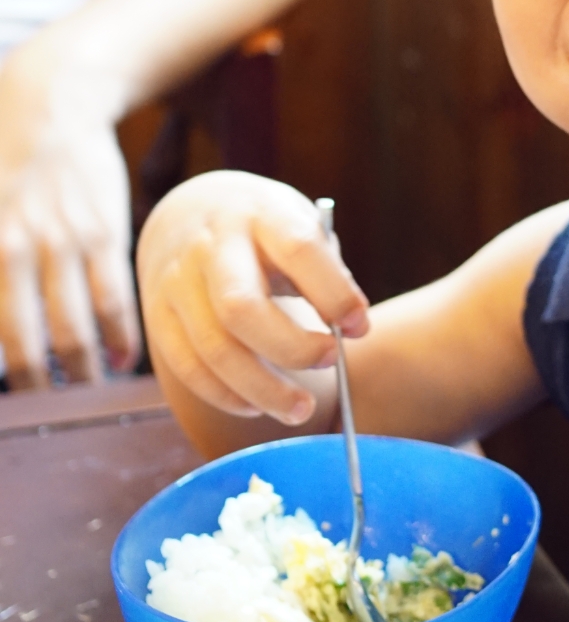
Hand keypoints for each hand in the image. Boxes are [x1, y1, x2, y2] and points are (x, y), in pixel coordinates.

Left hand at [0, 46, 140, 386]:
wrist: (47, 103)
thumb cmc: (1, 162)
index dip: (3, 371)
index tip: (11, 401)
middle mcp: (15, 249)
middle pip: (26, 344)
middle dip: (36, 388)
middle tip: (44, 410)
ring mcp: (61, 242)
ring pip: (74, 330)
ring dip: (80, 371)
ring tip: (85, 390)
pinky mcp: (103, 233)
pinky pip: (114, 300)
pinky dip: (121, 338)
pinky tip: (121, 360)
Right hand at [137, 172, 368, 422]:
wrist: (186, 212)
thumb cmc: (262, 231)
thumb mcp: (297, 225)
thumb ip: (325, 269)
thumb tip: (353, 327)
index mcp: (261, 214)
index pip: (298, 250)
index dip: (333, 293)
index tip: (359, 327)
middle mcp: (211, 245)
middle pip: (242, 308)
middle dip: (292, 348)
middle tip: (330, 362)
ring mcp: (177, 281)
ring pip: (214, 348)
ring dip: (262, 390)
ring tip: (300, 409)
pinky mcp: (157, 313)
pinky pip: (187, 367)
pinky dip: (225, 395)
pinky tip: (256, 404)